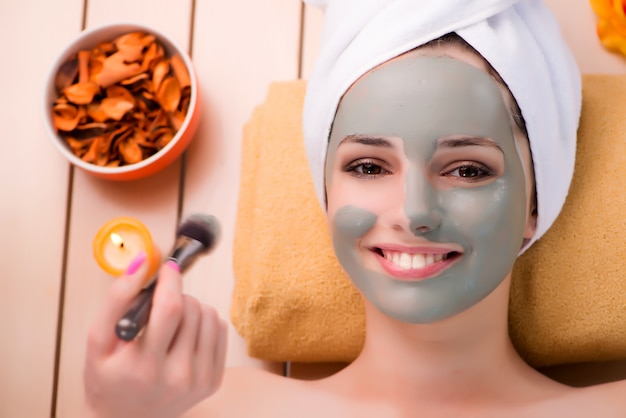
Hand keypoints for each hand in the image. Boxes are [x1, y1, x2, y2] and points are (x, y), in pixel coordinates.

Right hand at [82, 252, 227, 417]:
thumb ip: (117, 299)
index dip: (171, 280)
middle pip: (192, 309)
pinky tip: (184, 336)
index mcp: (144, 366)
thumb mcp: (97, 341)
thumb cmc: (108, 379)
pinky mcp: (214, 380)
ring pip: (210, 315)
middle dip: (175, 297)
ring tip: (170, 324)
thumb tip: (142, 262)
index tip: (168, 268)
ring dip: (191, 309)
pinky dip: (203, 324)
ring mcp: (199, 380)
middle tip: (158, 308)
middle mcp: (177, 376)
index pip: (170, 309)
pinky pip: (220, 330)